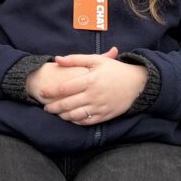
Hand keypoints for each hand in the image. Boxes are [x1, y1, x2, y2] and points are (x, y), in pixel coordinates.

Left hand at [33, 47, 147, 124]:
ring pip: (76, 115)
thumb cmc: (114, 70)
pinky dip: (77, 122)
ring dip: (63, 116)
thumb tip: (57, 59)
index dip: (51, 91)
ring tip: (56, 113)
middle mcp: (94, 95)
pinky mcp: (105, 115)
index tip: (42, 92)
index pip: (64, 88)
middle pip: (67, 104)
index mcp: (90, 80)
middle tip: (45, 108)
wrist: (137, 83)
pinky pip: (87, 121)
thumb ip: (75, 59)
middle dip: (53, 107)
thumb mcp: (96, 60)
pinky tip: (71, 119)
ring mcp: (100, 106)